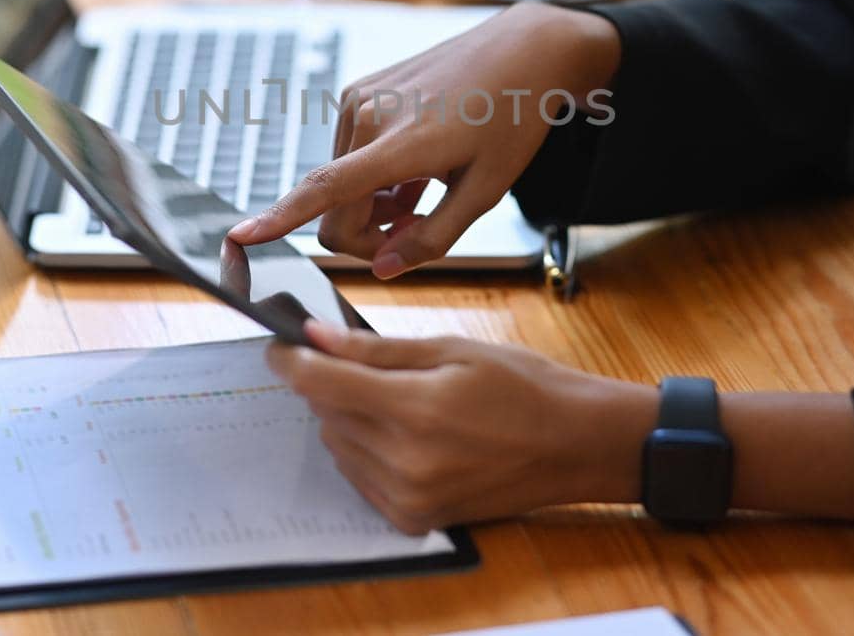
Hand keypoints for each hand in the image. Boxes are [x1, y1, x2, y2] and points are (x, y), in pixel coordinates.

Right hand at [229, 2, 620, 276]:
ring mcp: (358, 99)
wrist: (520, 52)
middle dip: (368, 233)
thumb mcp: (487, 192)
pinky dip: (374, 174)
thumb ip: (433, 238)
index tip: (240, 236)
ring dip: (375, 202)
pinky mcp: (357, 91)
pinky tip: (415, 163)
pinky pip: (347, 156)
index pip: (324, 190)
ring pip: (340, 185)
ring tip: (426, 183)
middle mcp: (367, 116)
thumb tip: (383, 268)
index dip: (279, 219)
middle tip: (417, 228)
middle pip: (335, 209)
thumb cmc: (512, 121)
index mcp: (401, 143)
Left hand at [267, 320, 656, 533]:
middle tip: (366, 365)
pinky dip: (367, 452)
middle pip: (326, 414)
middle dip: (332, 383)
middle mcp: (406, 460)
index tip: (278, 344)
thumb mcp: (453, 349)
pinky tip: (406, 434)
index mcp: (416, 409)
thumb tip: (317, 337)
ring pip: (337, 446)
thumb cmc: (524, 387)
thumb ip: (378, 349)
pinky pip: (360, 478)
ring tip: (400, 400)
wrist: (575, 444)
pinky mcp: (415, 517)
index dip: (291, 359)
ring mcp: (410, 495)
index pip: (322, 383)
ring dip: (349, 418)